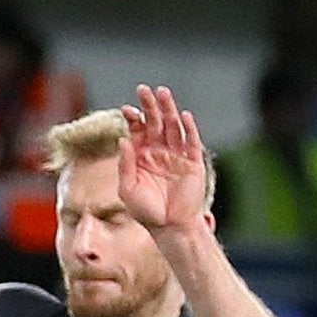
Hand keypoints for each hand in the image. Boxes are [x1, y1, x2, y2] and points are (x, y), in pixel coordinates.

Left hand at [118, 84, 210, 232]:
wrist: (170, 227)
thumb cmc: (146, 211)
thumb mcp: (128, 189)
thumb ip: (125, 165)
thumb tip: (123, 139)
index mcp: (141, 156)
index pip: (138, 131)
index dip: (133, 119)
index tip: (126, 110)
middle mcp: (159, 152)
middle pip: (155, 123)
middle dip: (150, 106)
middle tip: (144, 90)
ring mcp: (177, 155)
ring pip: (173, 127)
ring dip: (168, 110)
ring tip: (162, 93)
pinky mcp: (193, 162)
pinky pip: (191, 141)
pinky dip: (188, 128)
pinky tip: (183, 116)